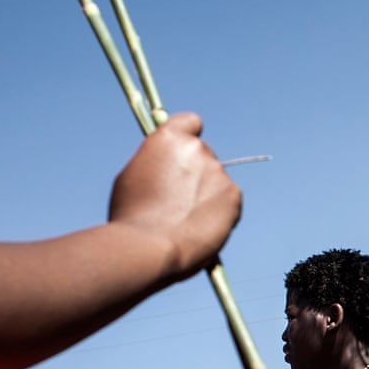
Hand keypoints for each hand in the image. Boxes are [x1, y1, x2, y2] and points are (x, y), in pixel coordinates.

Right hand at [108, 112, 241, 279]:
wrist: (150, 246)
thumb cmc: (133, 216)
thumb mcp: (134, 176)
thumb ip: (157, 164)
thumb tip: (168, 167)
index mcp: (169, 138)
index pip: (191, 122)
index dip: (189, 135)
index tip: (186, 151)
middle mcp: (198, 149)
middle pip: (203, 156)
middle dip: (196, 174)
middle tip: (179, 202)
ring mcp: (219, 172)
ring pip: (216, 183)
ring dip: (207, 197)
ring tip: (185, 222)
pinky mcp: (235, 196)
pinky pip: (229, 202)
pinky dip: (220, 214)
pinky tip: (200, 229)